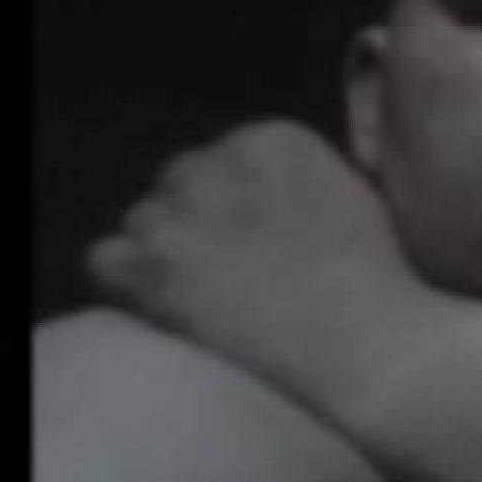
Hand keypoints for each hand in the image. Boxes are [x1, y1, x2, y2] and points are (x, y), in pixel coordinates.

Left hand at [87, 121, 447, 427]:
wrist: (363, 343)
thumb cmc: (377, 277)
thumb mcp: (354, 194)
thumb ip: (302, 175)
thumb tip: (270, 193)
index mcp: (273, 138)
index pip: (225, 156)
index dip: (236, 201)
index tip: (257, 238)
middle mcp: (218, 163)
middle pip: (180, 181)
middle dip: (198, 219)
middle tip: (228, 267)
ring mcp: (179, 216)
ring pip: (143, 221)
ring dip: (164, 251)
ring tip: (199, 292)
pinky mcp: (150, 270)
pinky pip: (104, 259)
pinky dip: (127, 281)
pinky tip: (165, 307)